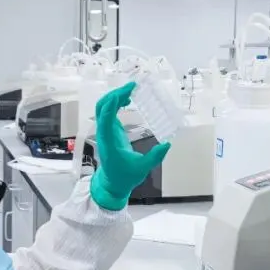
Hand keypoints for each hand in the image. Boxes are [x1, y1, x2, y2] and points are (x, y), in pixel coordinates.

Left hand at [90, 82, 170, 210]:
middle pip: (102, 107)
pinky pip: (109, 112)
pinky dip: (116, 103)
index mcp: (109, 142)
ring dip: (115, 96)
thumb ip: (155, 157)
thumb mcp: (142, 169)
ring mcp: (105, 131)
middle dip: (115, 94)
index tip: (124, 94)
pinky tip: (128, 100)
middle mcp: (104, 134)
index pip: (105, 119)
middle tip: (132, 86)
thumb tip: (168, 144)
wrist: (112, 183)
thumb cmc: (125, 177)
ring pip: (104, 108)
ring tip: (131, 90)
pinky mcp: (109, 130)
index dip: (112, 105)